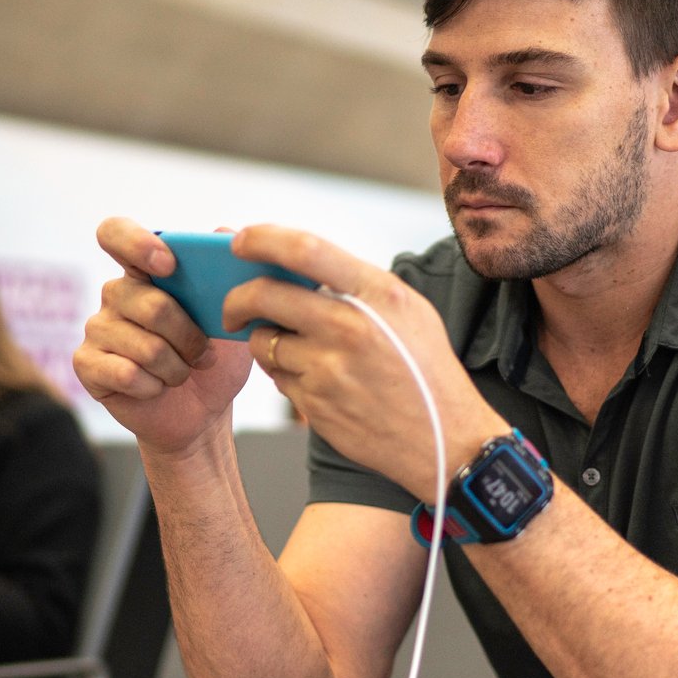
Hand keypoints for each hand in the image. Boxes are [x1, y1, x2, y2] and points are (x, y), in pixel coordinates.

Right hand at [73, 218, 253, 456]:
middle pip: (150, 304)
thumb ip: (229, 274)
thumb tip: (227, 232)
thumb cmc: (215, 359)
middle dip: (189, 337)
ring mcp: (97, 328)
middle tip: (203, 355)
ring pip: (144, 345)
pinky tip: (157, 388)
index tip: (167, 265)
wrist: (203, 413)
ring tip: (181, 373)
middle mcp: (116, 293)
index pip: (116, 234)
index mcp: (145, 270)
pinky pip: (125, 373)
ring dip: (176, 368)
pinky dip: (154, 386)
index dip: (137, 243)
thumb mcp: (236, 317)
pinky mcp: (87, 364)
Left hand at [229, 225, 506, 502]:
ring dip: (265, 342)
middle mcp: (349, 327)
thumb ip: (357, 283)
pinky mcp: (315, 405)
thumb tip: (294, 263)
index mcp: (376, 294)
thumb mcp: (408, 310)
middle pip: (263, 296)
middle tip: (233, 307)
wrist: (444, 439)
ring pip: (262, 342)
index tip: (239, 241)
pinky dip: (284, 375)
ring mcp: (328, 369)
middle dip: (236, 299)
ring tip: (293, 348)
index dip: (261, 239)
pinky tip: (314, 379)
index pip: (304, 249)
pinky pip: (276, 379)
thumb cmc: (425, 368)